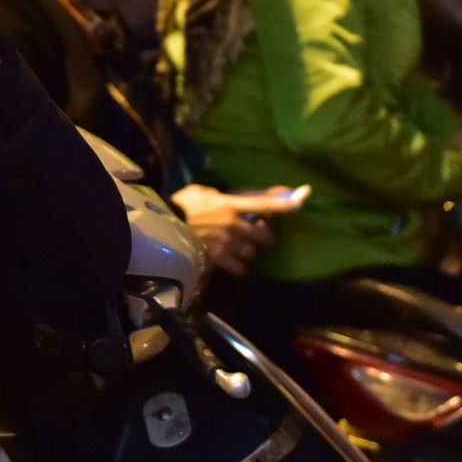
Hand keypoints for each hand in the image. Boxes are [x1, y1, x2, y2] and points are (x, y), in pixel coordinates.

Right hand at [171, 185, 298, 276]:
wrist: (162, 225)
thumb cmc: (181, 206)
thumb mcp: (205, 192)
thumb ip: (227, 195)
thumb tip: (246, 197)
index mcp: (231, 205)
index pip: (263, 204)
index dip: (283, 205)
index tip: (299, 203)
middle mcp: (235, 225)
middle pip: (265, 236)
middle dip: (262, 236)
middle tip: (252, 235)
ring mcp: (227, 243)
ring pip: (252, 253)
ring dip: (248, 252)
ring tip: (236, 249)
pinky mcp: (219, 259)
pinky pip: (240, 268)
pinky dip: (237, 266)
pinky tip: (229, 261)